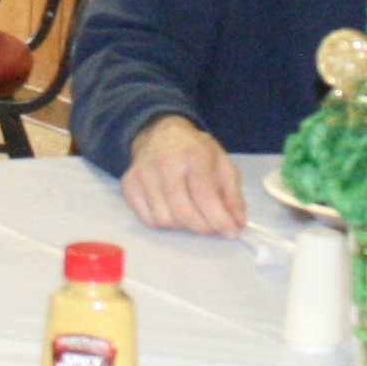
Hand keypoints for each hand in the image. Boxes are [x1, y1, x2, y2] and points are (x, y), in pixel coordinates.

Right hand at [118, 116, 244, 237]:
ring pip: (165, 220)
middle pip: (183, 212)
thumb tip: (237, 223)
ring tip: (190, 211)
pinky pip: (148, 219)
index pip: (205, 195)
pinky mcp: (129, 184)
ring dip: (182, 225)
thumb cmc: (195, 151)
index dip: (219, 219)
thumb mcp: (222, 164)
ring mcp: (144, 174)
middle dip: (202, 227)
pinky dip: (164, 221)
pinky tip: (171, 208)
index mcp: (194, 154)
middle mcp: (165, 163)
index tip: (230, 233)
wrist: (159, 132)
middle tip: (211, 227)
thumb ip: (232, 195)